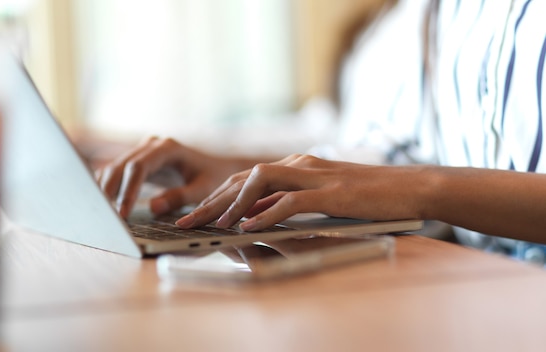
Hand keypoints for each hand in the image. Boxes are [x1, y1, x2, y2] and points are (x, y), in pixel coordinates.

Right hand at [97, 136, 260, 217]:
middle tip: (104, 218)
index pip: (138, 167)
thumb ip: (180, 197)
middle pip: (121, 165)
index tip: (122, 213)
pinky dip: (107, 187)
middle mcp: (152, 144)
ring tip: (99, 214)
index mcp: (168, 148)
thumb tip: (152, 207)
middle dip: (109, 191)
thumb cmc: (212, 177)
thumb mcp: (203, 190)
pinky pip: (116, 172)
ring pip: (114, 167)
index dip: (127, 190)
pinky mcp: (137, 160)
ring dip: (104, 190)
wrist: (216, 167)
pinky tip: (101, 205)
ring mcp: (142, 150)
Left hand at [176, 154, 423, 230]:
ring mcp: (316, 175)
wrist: (411, 186)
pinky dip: (267, 213)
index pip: (245, 178)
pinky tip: (249, 226)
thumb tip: (252, 216)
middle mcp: (300, 164)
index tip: (194, 214)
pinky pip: (291, 199)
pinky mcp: (333, 191)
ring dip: (232, 203)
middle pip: (243, 177)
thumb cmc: (368, 196)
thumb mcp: (319, 197)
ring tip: (213, 224)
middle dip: (211, 200)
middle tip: (186, 221)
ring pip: (260, 181)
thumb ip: (287, 202)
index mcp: (296, 165)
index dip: (216, 196)